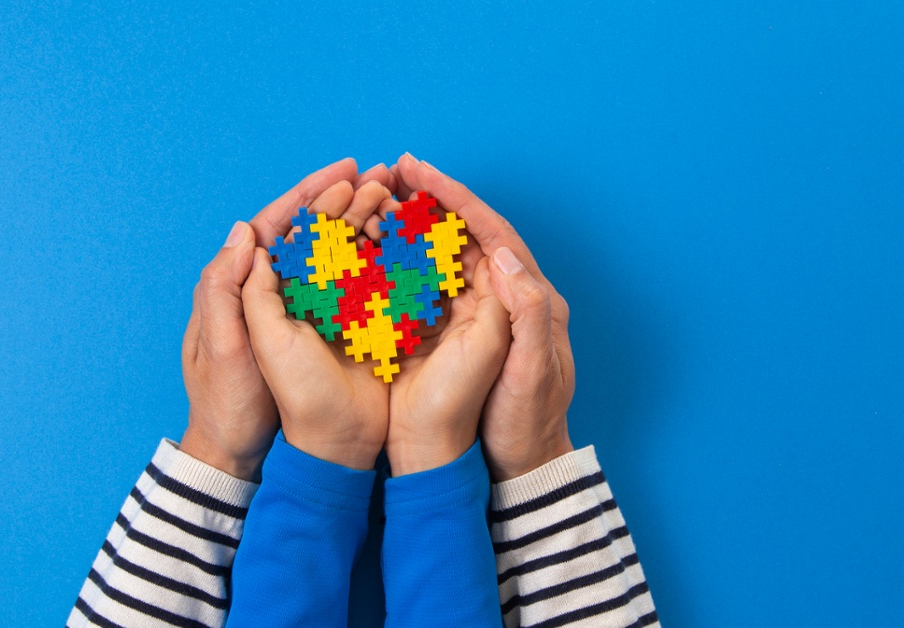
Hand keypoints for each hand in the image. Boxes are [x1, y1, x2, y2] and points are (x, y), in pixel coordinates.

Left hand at [240, 179, 394, 469]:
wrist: (279, 452)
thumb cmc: (241, 403)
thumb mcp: (229, 345)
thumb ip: (232, 290)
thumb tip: (246, 233)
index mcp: (251, 289)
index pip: (281, 227)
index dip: (313, 194)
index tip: (346, 170)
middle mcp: (289, 293)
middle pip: (320, 233)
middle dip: (351, 199)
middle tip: (386, 175)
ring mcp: (323, 310)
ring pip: (349, 253)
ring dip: (374, 223)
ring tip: (402, 200)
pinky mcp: (351, 330)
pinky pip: (371, 285)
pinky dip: (390, 260)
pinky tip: (414, 244)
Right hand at [390, 154, 575, 480]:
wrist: (516, 468)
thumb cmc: (526, 422)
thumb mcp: (530, 370)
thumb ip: (524, 311)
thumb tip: (500, 254)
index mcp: (531, 298)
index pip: (492, 232)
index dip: (455, 198)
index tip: (420, 170)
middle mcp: (506, 298)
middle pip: (466, 234)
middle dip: (431, 200)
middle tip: (393, 169)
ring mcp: (479, 316)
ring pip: (443, 256)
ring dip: (412, 225)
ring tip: (378, 197)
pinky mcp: (456, 335)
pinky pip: (427, 287)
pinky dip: (401, 263)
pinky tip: (371, 250)